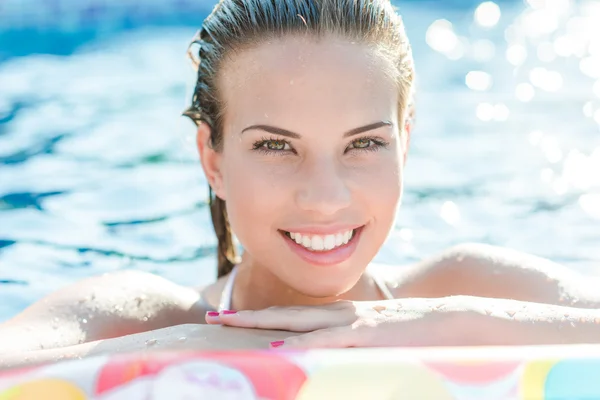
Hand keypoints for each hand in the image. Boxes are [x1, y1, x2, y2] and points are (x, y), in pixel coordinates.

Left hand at [206, 298, 471, 348]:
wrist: (457, 318)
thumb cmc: (421, 331)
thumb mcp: (380, 336)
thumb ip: (354, 342)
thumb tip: (329, 354)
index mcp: (343, 317)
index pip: (294, 316)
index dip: (262, 317)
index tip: (232, 317)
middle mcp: (343, 317)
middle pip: (286, 316)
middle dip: (249, 317)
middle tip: (216, 317)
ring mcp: (356, 326)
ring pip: (301, 324)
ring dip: (266, 326)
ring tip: (232, 326)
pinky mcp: (372, 337)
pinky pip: (333, 342)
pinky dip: (307, 346)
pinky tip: (284, 351)